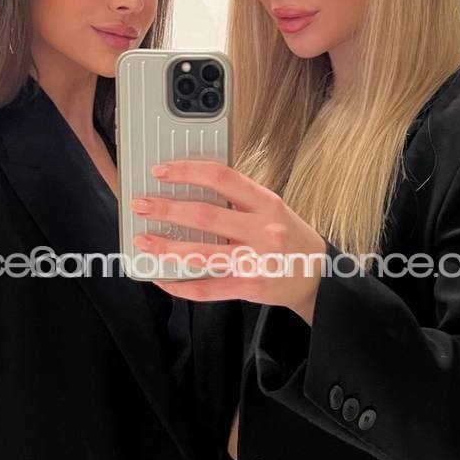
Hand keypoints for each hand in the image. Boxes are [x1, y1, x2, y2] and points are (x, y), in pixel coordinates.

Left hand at [130, 160, 326, 321]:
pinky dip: (181, 285)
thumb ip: (239, 200)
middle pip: (205, 216)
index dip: (188, 171)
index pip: (222, 178)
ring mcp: (256, 261)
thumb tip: (191, 188)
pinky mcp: (249, 287)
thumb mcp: (272, 209)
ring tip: (143, 241)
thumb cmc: (290, 238)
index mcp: (266, 202)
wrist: (318, 276)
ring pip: (202, 254)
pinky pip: (208, 288)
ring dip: (166, 248)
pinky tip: (163, 280)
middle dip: (167, 209)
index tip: (161, 171)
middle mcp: (262, 230)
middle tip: (141, 205)